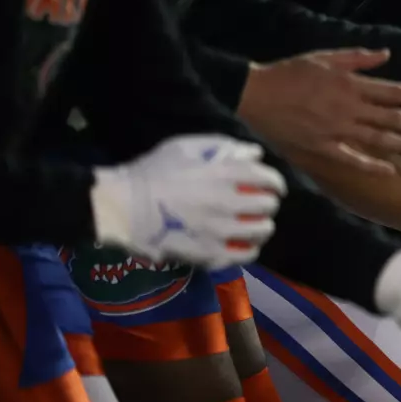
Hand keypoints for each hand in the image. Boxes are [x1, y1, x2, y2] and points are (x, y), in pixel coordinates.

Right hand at [90, 135, 284, 268]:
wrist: (124, 206)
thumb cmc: (154, 171)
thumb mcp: (187, 146)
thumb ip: (225, 147)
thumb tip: (255, 153)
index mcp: (226, 173)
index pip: (268, 179)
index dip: (276, 184)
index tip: (274, 187)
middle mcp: (229, 202)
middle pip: (268, 206)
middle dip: (268, 204)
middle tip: (260, 205)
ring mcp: (220, 230)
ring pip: (261, 231)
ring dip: (263, 227)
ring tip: (255, 226)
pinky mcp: (210, 254)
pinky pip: (243, 255)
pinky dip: (249, 250)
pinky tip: (244, 246)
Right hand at [237, 48, 400, 174]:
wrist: (256, 94)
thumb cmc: (290, 73)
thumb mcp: (325, 58)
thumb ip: (358, 58)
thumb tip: (386, 55)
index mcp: (351, 85)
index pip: (393, 92)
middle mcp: (348, 108)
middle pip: (391, 118)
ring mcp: (336, 130)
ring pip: (377, 139)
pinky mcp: (322, 147)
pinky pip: (351, 159)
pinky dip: (370, 165)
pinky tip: (389, 171)